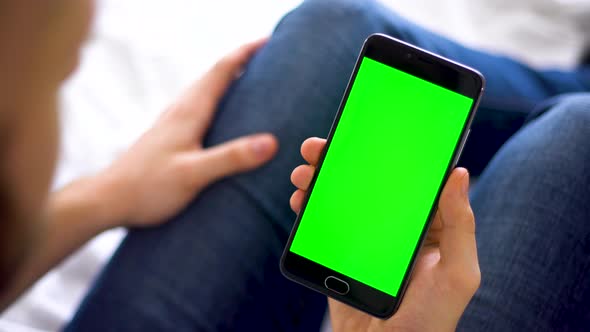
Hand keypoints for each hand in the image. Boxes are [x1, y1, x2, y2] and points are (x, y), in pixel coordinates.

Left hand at [98, 38, 277, 226]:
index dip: (245, 53)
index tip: (268, 42)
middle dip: (240, 61)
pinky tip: (220, 113)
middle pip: (213, 75)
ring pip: (204, 89)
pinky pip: (197, 105)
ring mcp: (172, 121)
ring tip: (249, 80)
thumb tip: (270, 142)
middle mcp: (180, 110)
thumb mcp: (193, 174)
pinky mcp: (168, 135)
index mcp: (189, 112)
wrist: (108, 199)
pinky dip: (216, 98)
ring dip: (227, 79)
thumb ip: (231, 158)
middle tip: (266, 58)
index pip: (221, 71)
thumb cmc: (147, 187)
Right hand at [290, 138, 479, 331]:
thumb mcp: (456, 274)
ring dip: (321, 179)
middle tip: (321, 145)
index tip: (369, 128)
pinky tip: (300, 198)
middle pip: (367, 183)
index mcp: (426, 227)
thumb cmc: (429, 322)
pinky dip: (310, 208)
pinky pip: (324, 224)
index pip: (407, 179)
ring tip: (304, 170)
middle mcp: (394, 228)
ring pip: (342, 199)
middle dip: (342, 159)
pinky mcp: (341, 256)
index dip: (388, 151)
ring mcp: (365, 241)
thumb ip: (461, 226)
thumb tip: (459, 172)